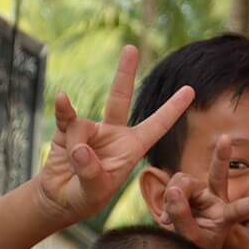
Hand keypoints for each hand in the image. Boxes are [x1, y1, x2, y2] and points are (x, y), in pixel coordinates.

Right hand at [37, 45, 193, 224]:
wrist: (59, 199)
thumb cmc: (85, 198)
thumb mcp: (94, 191)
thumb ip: (91, 171)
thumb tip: (81, 148)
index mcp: (132, 148)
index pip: (157, 126)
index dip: (173, 109)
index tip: (190, 90)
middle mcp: (114, 134)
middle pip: (121, 98)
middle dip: (125, 73)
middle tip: (131, 48)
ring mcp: (91, 129)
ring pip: (84, 125)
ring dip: (77, 146)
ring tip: (74, 164)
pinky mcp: (68, 129)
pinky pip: (67, 115)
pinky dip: (64, 110)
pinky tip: (63, 99)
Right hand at [156, 135, 248, 248]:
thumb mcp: (190, 241)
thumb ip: (182, 218)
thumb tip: (172, 191)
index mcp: (225, 217)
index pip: (240, 209)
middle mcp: (216, 201)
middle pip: (217, 175)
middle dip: (221, 156)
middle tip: (225, 138)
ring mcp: (201, 194)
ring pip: (185, 181)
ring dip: (175, 194)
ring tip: (168, 220)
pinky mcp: (186, 191)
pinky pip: (174, 184)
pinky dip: (168, 196)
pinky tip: (166, 218)